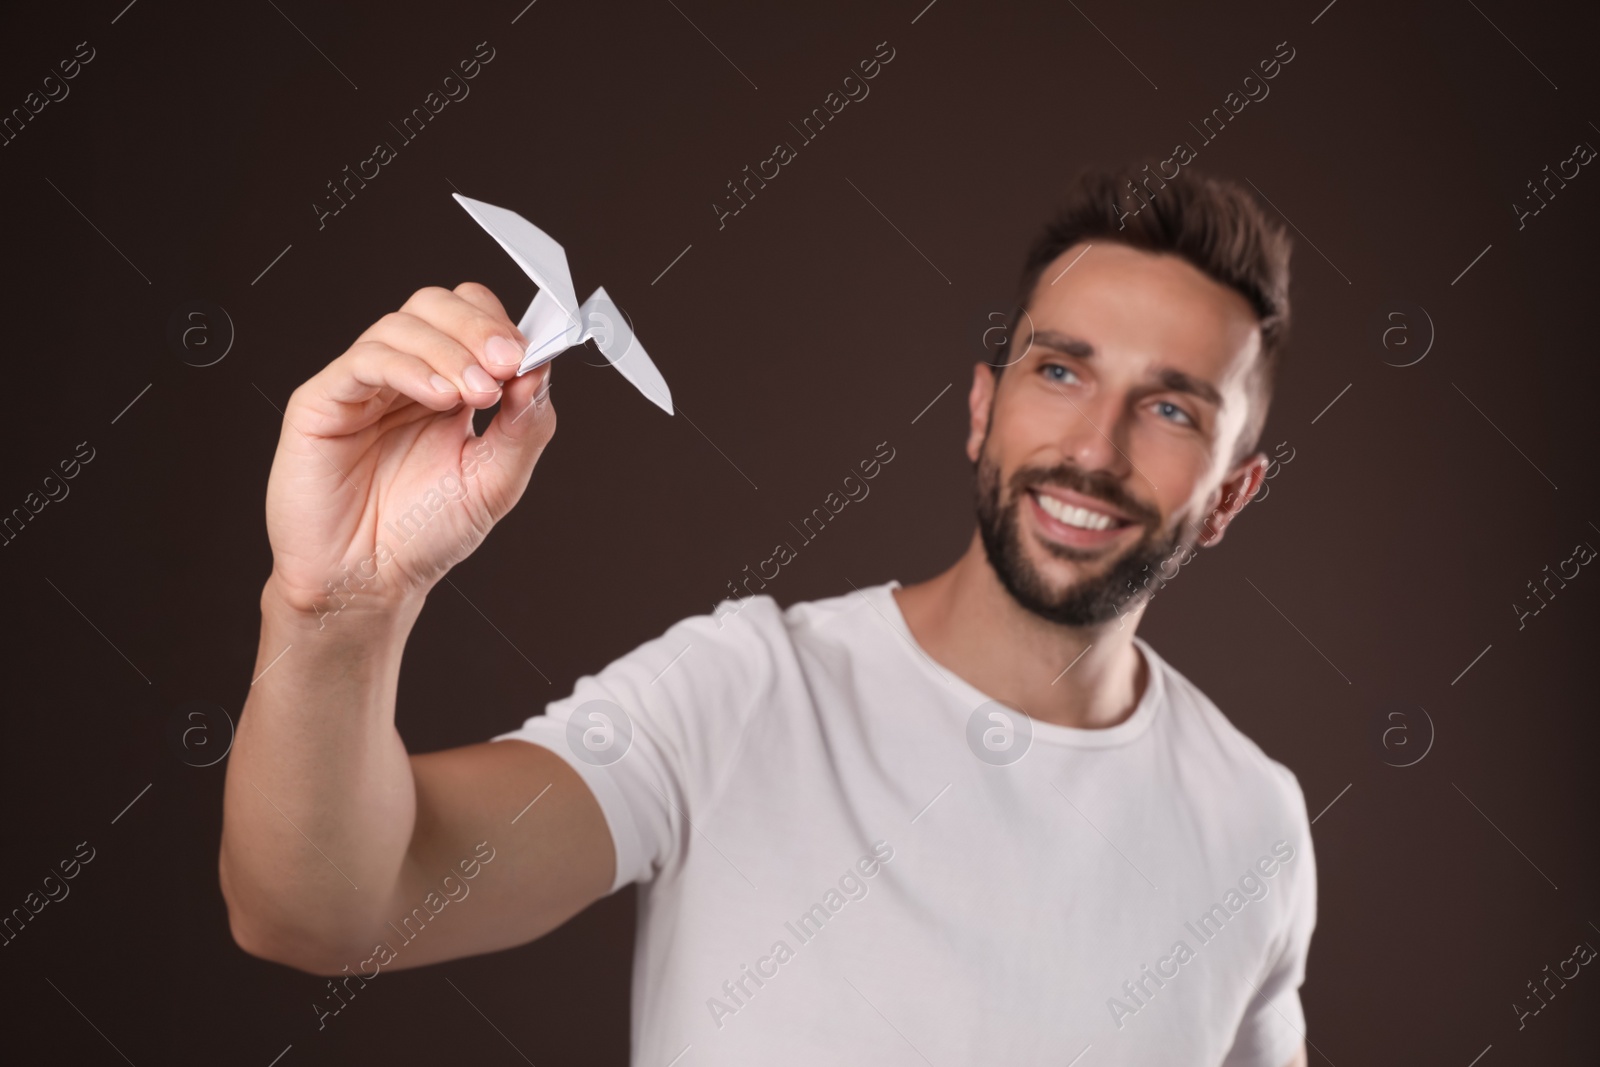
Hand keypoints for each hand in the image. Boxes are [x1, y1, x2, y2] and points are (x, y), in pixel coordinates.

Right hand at [262, 283, 555, 618]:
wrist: (369, 583)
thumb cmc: (423, 536)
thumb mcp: (495, 481)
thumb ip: (524, 426)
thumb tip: (542, 371)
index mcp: (448, 387)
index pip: (473, 321)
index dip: (500, 327)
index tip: (529, 356)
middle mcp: (406, 377)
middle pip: (436, 306)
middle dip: (477, 327)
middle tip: (505, 363)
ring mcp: (364, 385)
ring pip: (402, 325)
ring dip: (449, 352)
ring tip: (474, 394)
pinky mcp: (324, 401)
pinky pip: (365, 360)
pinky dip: (408, 367)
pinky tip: (436, 395)